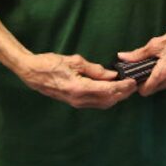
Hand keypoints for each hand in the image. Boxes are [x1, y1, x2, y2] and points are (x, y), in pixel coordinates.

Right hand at [18, 53, 135, 107]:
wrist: (31, 72)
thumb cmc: (50, 63)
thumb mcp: (75, 61)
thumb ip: (95, 69)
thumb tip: (111, 75)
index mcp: (79, 88)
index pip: (108, 90)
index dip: (123, 87)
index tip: (133, 82)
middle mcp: (78, 99)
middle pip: (108, 100)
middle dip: (123, 93)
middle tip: (133, 85)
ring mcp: (75, 103)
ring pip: (102, 104)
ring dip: (115, 97)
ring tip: (125, 87)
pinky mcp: (73, 102)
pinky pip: (94, 103)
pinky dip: (106, 98)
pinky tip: (111, 90)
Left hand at [117, 14, 165, 96]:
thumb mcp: (156, 44)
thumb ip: (138, 54)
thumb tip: (122, 57)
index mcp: (164, 72)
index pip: (146, 90)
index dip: (139, 86)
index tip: (137, 79)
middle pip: (154, 89)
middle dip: (149, 82)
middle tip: (146, 70)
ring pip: (164, 86)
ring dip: (159, 80)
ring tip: (158, 65)